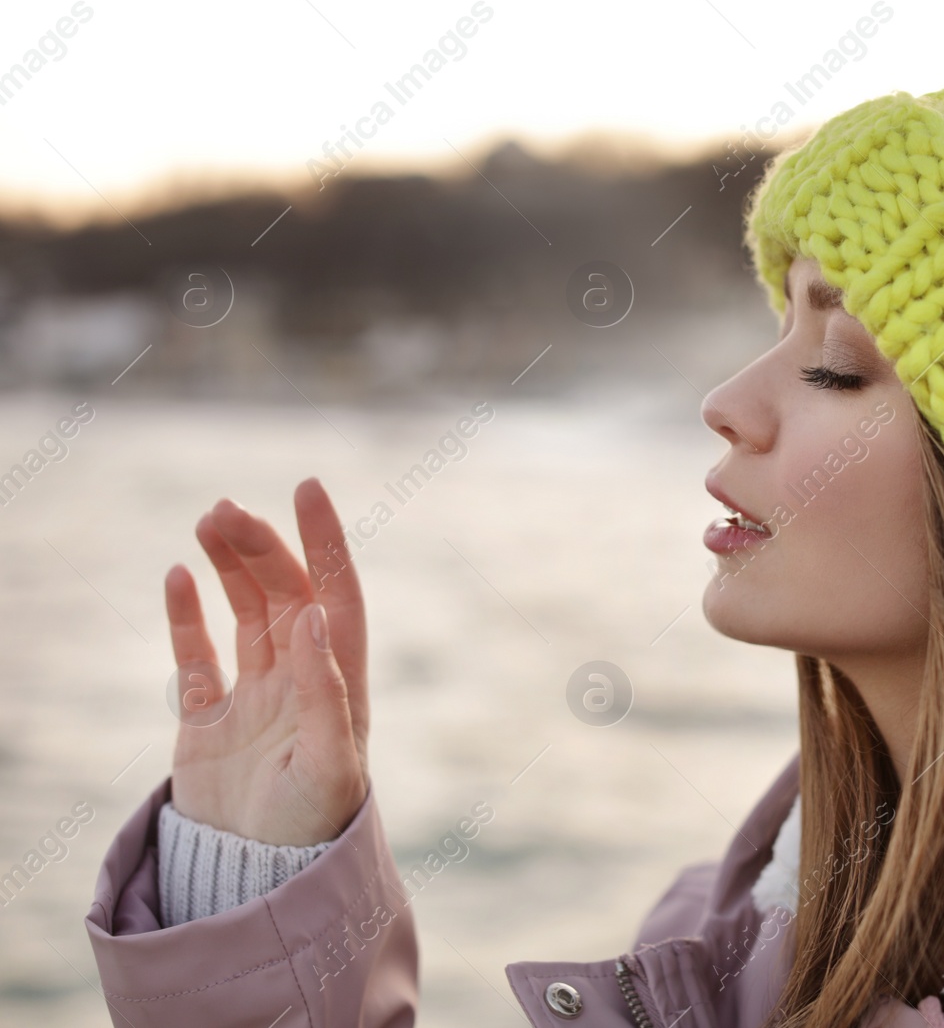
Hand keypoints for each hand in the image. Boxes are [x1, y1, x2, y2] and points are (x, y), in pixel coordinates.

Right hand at [164, 477, 368, 845]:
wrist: (256, 880)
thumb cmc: (310, 827)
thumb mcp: (330, 762)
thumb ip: (326, 691)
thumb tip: (319, 615)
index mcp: (340, 683)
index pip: (338, 594)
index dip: (326, 542)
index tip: (308, 489)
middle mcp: (301, 679)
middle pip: (286, 594)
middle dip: (262, 548)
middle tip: (225, 511)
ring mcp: (255, 695)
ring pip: (246, 612)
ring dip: (230, 566)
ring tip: (208, 522)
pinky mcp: (210, 720)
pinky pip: (198, 655)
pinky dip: (187, 616)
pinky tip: (176, 576)